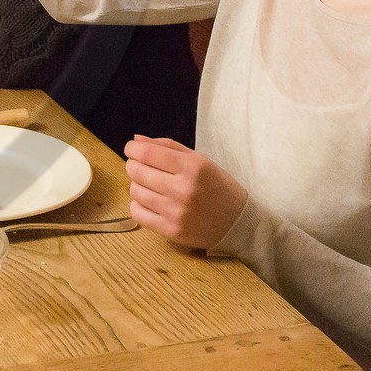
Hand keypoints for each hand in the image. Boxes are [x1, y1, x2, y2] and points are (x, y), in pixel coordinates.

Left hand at [123, 136, 247, 249]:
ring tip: (150, 186)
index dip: (132, 149)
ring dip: (137, 185)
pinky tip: (150, 202)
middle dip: (133, 165)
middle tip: (142, 167)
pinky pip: (137, 214)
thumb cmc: (217, 187)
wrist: (238, 222)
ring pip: (135, 191)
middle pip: (137, 171)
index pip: (147, 153)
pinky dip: (138, 205)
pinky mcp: (172, 230)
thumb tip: (136, 141)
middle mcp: (184, 189)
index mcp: (193, 167)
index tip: (132, 149)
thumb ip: (167, 147)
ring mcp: (177, 212)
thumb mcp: (199, 160)